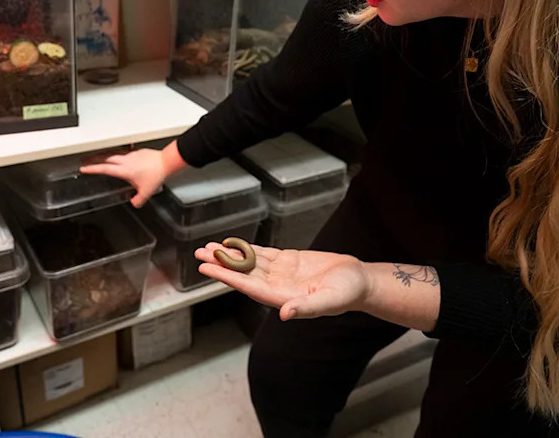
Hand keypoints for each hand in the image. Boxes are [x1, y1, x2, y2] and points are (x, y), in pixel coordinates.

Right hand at [79, 148, 167, 207]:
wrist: (165, 161)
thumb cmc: (156, 174)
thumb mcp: (146, 191)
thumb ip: (138, 199)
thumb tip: (134, 203)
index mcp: (124, 170)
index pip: (104, 169)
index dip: (92, 168)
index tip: (84, 168)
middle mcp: (125, 161)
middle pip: (105, 158)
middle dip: (92, 159)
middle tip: (84, 160)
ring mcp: (130, 154)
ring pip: (112, 153)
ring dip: (102, 154)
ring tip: (96, 156)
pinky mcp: (136, 151)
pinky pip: (121, 150)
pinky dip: (115, 152)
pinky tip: (115, 153)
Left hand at [194, 242, 371, 320]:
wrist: (359, 281)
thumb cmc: (347, 293)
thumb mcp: (329, 301)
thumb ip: (307, 308)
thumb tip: (286, 314)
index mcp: (283, 297)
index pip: (248, 286)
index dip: (227, 276)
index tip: (208, 268)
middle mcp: (277, 285)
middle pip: (243, 273)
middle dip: (221, 263)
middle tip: (199, 254)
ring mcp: (281, 273)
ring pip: (249, 262)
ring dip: (229, 255)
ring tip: (208, 247)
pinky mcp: (287, 261)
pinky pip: (261, 254)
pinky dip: (246, 248)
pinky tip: (232, 244)